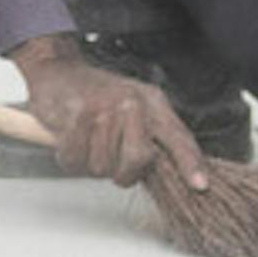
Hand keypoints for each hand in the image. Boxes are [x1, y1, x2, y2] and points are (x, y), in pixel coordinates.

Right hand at [10, 36, 208, 192]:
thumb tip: (175, 174)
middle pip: (138, 160)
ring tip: (87, 141)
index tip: (200, 185)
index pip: (178, 137)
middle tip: (112, 160)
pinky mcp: (75, 114)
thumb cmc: (96, 94)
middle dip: (123, 172)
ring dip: (90, 162)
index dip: (191, 163)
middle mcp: (131, 103)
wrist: (57, 70)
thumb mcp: (136, 107)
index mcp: (151, 103)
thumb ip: (155, 138)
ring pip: (102, 166)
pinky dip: (68, 156)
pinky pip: (75, 158)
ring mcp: (104, 107)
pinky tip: (70, 138)